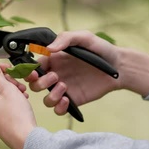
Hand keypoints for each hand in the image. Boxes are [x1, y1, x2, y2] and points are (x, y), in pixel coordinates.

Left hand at [0, 57, 36, 148]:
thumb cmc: (17, 116)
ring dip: (10, 88)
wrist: (26, 139)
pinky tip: (22, 99)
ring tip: (22, 91)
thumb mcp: (7, 89)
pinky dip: (11, 97)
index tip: (7, 68)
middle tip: (17, 82)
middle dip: (5, 79)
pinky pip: (2, 102)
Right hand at [25, 30, 148, 115]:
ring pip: (45, 100)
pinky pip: (58, 110)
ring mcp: (64, 90)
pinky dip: (58, 108)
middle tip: (56, 76)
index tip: (34, 72)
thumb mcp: (84, 38)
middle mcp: (56, 75)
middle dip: (40, 83)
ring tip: (64, 87)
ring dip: (50, 96)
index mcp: (54, 60)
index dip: (29, 71)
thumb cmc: (101, 50)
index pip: (33, 67)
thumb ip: (66, 39)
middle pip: (35, 85)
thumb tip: (49, 49)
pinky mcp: (73, 101)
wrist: (119, 68)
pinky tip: (67, 100)